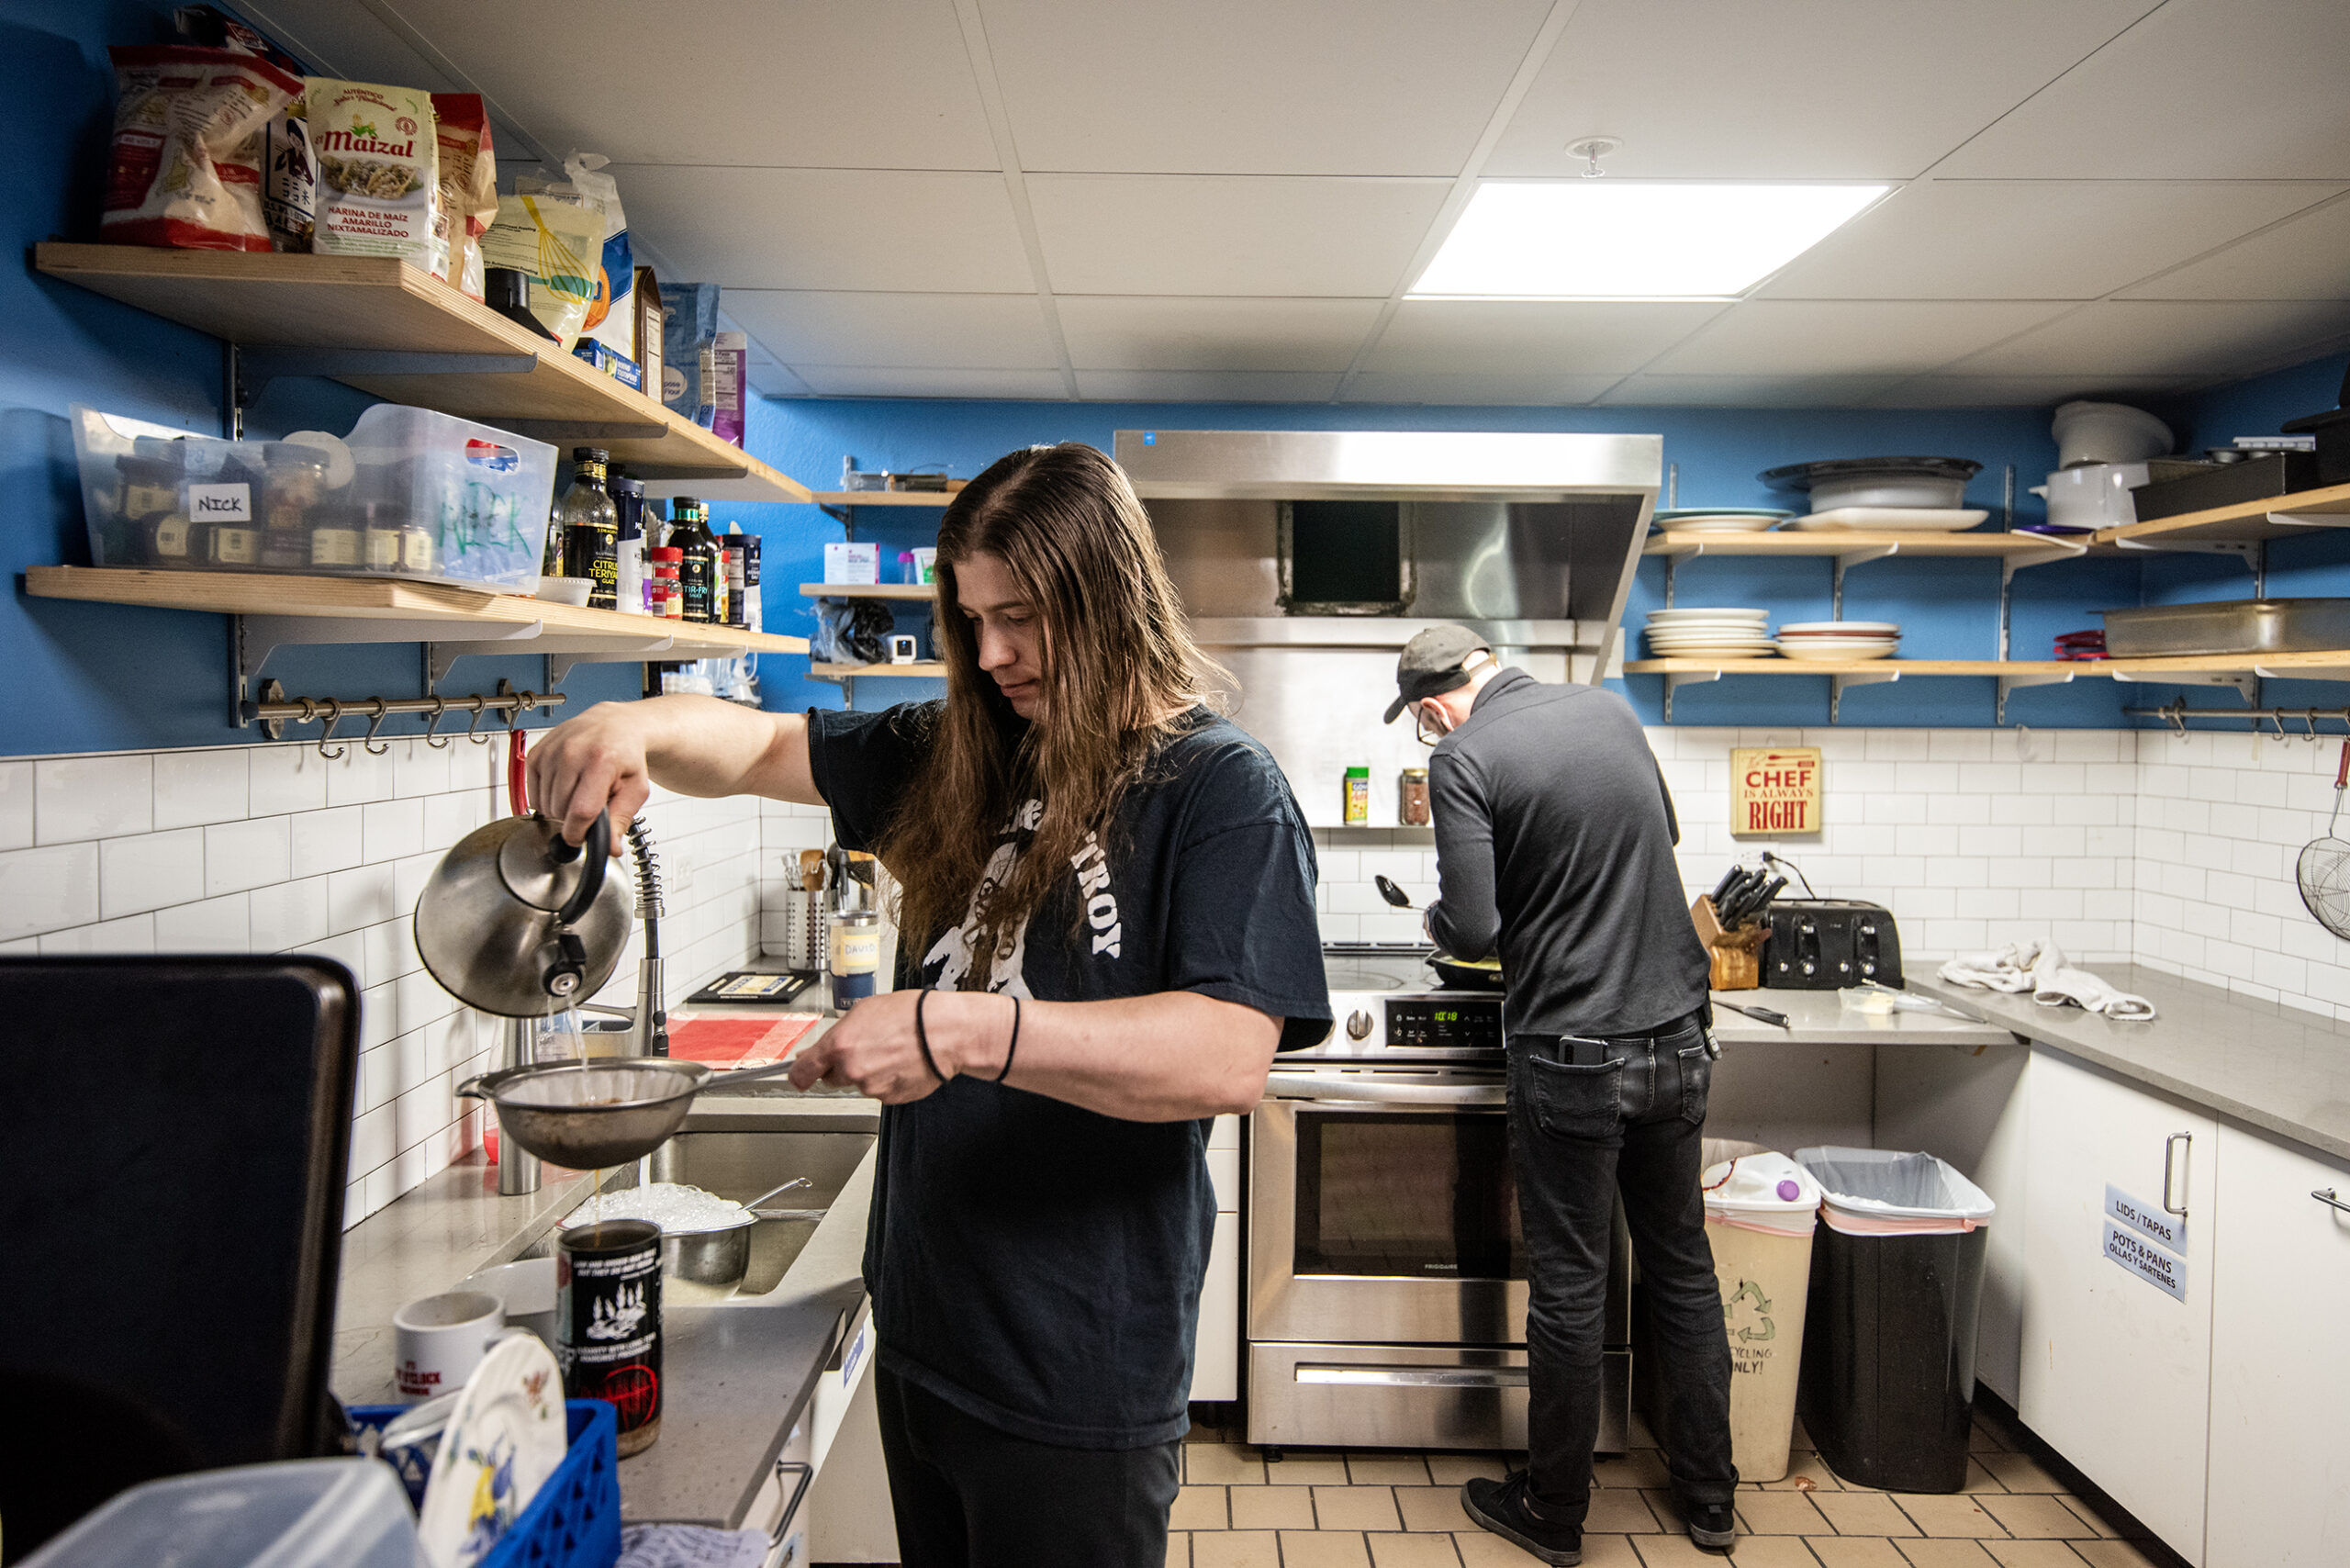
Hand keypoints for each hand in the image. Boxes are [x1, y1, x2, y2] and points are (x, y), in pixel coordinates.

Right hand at [525, 703, 654, 847]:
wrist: (613, 726)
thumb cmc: (625, 755)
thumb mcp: (635, 789)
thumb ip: (621, 821)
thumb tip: (609, 848)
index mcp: (600, 761)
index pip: (580, 812)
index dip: (579, 833)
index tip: (582, 838)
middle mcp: (571, 752)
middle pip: (560, 811)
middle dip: (574, 819)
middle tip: (590, 805)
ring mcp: (551, 752)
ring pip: (544, 805)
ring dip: (559, 809)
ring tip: (579, 792)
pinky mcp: (535, 754)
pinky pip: (533, 795)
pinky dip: (546, 799)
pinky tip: (564, 787)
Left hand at [786, 990, 1008, 1103]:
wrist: (946, 1033)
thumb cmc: (912, 1015)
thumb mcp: (866, 1010)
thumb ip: (839, 1033)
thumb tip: (821, 1049)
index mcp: (839, 1045)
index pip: (803, 1072)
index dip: (798, 1075)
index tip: (796, 1076)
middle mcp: (851, 1069)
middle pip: (833, 1078)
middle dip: (843, 1067)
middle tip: (865, 1048)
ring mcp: (871, 1087)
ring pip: (860, 1083)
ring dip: (869, 1071)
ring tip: (892, 1051)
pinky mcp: (890, 1098)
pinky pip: (881, 1091)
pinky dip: (887, 1080)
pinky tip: (902, 1062)